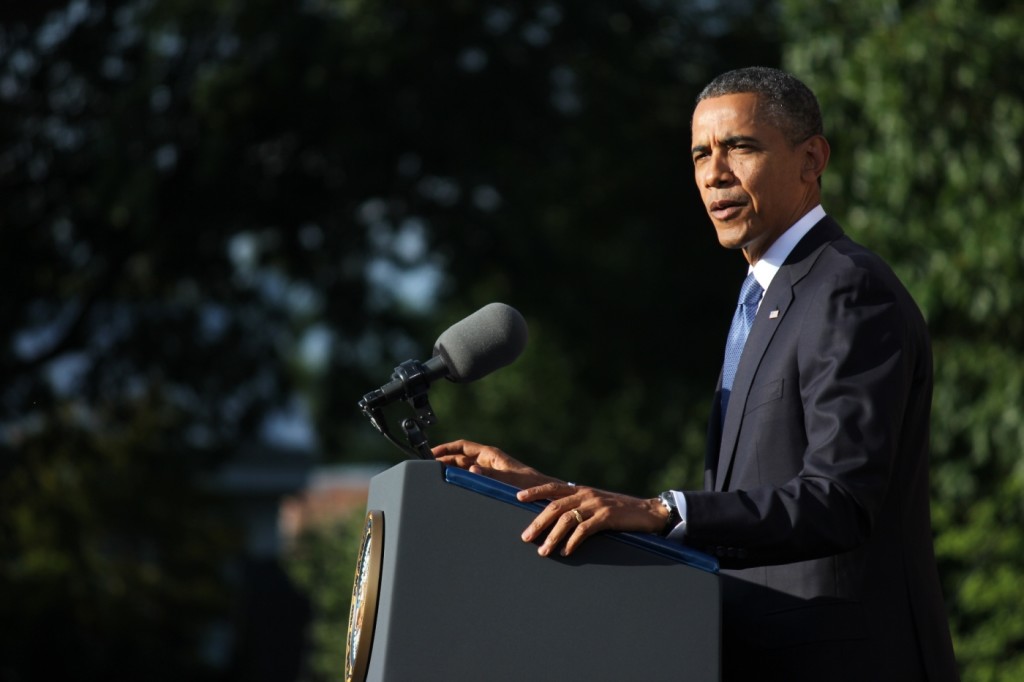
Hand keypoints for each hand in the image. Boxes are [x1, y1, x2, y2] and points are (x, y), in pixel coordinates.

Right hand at [431, 439, 559, 489]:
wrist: (544, 495)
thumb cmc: (531, 485)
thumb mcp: (509, 479)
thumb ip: (490, 474)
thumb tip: (472, 470)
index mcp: (490, 455)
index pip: (462, 447)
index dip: (446, 448)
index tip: (431, 453)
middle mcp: (488, 461)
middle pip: (459, 457)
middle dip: (444, 460)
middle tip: (428, 467)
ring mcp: (489, 471)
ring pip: (464, 468)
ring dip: (451, 471)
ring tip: (436, 476)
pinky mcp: (491, 482)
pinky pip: (471, 479)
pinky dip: (460, 480)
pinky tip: (453, 487)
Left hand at [516, 484, 668, 556]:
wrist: (648, 512)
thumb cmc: (620, 511)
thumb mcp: (596, 504)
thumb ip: (579, 507)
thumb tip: (558, 518)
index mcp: (581, 490)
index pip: (553, 487)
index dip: (535, 491)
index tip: (517, 497)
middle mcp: (586, 494)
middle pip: (555, 506)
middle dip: (538, 522)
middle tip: (525, 537)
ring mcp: (596, 505)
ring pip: (567, 519)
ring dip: (553, 537)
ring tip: (543, 551)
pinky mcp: (607, 517)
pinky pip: (585, 530)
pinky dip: (573, 542)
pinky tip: (566, 552)